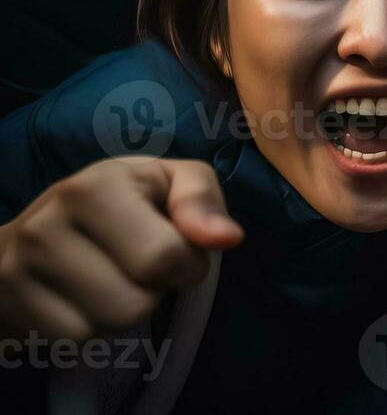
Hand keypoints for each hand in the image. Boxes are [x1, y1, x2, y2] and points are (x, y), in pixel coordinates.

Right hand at [0, 158, 242, 342]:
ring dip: (122, 310)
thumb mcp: (168, 181)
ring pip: (104, 328)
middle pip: (134, 305)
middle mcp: (47, 225)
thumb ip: (203, 200)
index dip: (187, 264)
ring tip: (111, 276)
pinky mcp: (5, 305)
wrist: (38, 228)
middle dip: (154, 291)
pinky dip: (89, 326)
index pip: (163, 257)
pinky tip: (80, 296)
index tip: (178, 249)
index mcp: (95, 186)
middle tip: (140, 266)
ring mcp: (16, 269)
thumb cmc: (123, 202)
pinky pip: (72, 342)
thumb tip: (227, 237)